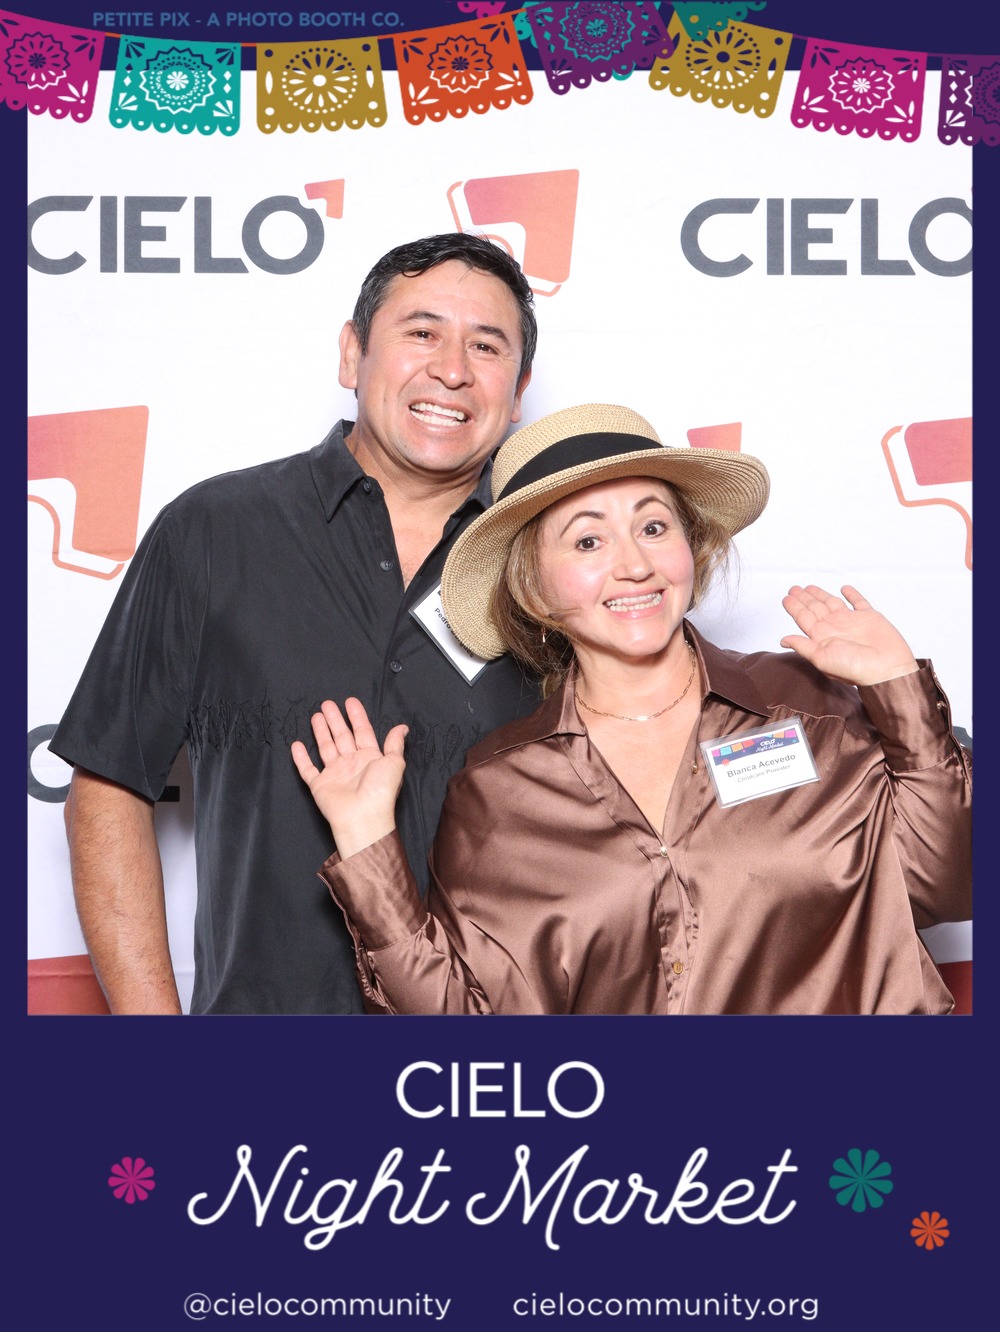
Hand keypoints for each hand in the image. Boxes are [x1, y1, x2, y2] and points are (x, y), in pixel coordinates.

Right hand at [290, 698, 407, 859]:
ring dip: (321, 732)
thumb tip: (402, 727)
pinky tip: (297, 745)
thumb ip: (395, 743)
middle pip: (342, 737)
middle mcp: (352, 764)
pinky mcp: (320, 785)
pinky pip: (308, 770)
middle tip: (327, 703)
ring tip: (316, 715)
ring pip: (326, 748)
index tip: (350, 701)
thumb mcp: (394, 762)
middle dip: (335, 720)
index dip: (357, 716)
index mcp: (370, 758)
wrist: (363, 816)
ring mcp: (335, 774)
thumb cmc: (381, 790)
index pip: (362, 732)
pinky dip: (301, 758)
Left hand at [779, 584, 918, 686]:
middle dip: (804, 599)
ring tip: (810, 587)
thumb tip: (782, 641)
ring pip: (832, 603)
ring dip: (821, 595)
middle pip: (815, 608)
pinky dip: (852, 595)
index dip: (794, 607)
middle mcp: (835, 628)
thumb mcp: (821, 658)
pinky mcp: (870, 617)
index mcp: (822, 637)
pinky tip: (844, 588)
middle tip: (794, 588)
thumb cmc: (854, 668)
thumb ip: (802, 646)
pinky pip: (859, 602)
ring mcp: (852, 622)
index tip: (786, 598)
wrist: (886, 668)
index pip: (804, 618)